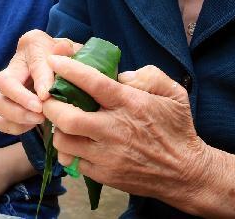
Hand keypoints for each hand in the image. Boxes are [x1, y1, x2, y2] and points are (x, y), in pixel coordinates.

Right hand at [0, 30, 79, 134]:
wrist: (69, 71)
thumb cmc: (71, 60)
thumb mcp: (74, 52)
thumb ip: (69, 51)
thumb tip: (63, 48)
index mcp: (33, 45)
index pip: (32, 62)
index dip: (39, 80)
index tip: (47, 95)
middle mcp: (15, 65)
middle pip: (2, 82)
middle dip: (21, 99)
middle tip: (41, 110)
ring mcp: (8, 88)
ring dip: (17, 115)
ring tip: (40, 120)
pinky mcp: (8, 107)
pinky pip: (0, 121)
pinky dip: (14, 126)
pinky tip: (33, 126)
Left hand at [43, 57, 211, 202]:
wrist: (186, 173)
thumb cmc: (176, 128)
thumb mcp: (173, 93)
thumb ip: (148, 75)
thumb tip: (120, 74)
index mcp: (130, 104)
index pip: (93, 83)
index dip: (69, 69)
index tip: (53, 60)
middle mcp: (115, 130)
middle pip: (67, 118)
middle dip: (50, 105)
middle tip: (48, 97)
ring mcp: (108, 156)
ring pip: (64, 143)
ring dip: (57, 129)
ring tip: (61, 120)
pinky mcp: (105, 175)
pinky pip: (75, 161)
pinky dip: (70, 150)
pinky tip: (77, 141)